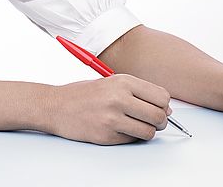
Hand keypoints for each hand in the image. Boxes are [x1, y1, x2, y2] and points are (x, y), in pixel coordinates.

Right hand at [46, 74, 172, 144]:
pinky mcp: (106, 135)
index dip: (163, 105)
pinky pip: (132, 140)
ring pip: (149, 132)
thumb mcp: (111, 82)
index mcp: (123, 81)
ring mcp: (112, 118)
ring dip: (146, 132)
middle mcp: (119, 98)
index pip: (162, 96)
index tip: (158, 108)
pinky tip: (118, 129)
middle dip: (160, 122)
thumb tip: (166, 108)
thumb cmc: (83, 94)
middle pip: (159, 116)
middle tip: (151, 121)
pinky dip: (130, 137)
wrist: (55, 105)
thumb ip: (138, 92)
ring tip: (134, 126)